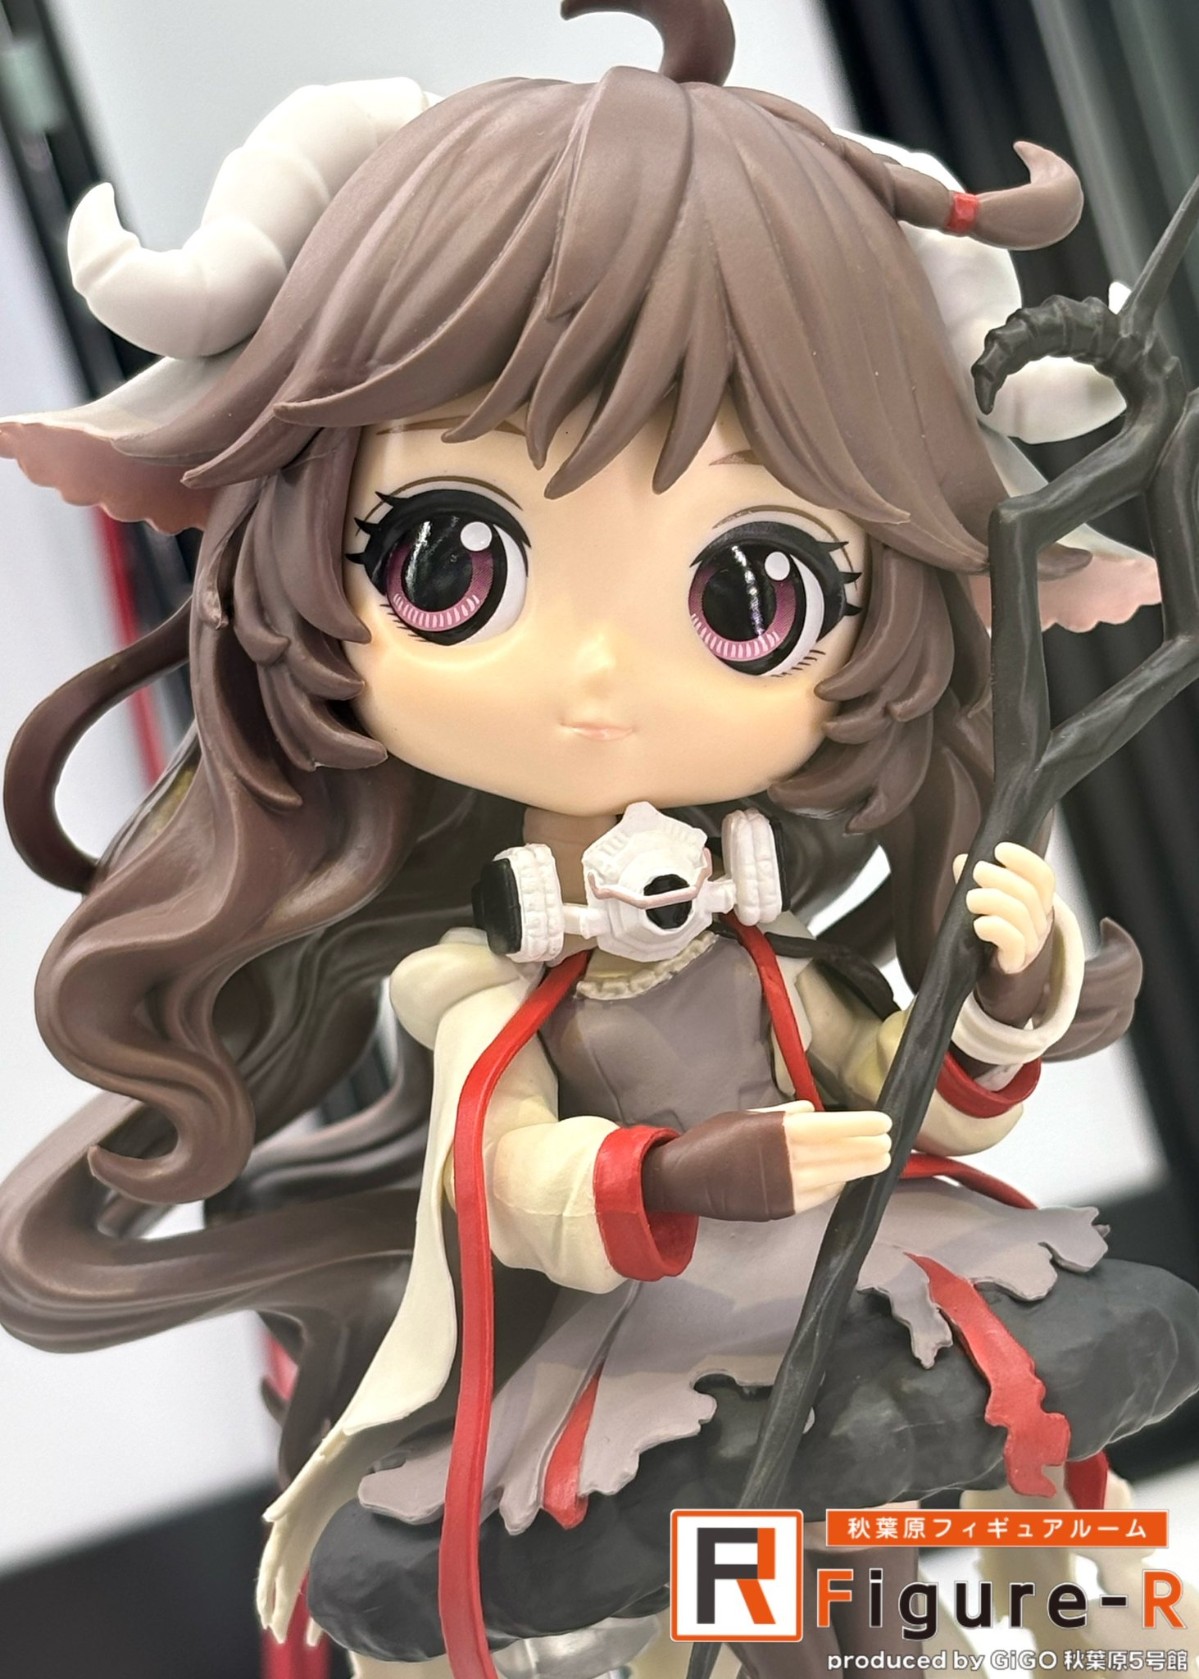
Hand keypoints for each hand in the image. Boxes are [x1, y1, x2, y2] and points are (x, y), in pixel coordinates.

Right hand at [641, 1102, 890, 1221]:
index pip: (830, 1128)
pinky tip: (845, 1179)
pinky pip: (817, 1196)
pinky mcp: (781, 1209)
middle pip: (838, 1154)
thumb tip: (811, 1111)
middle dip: (867, 1148)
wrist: (683, 1179)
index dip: (860, 1125)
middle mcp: (786, 1160)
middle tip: (890, 1143)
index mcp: (777, 1132)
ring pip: (834, 1177)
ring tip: (879, 1161)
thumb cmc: (712, 1140)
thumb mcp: (744, 1117)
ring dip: (858, 1169)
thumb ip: (780, 1116)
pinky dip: (833, 1186)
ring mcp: (785, 1188)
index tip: (884, 1122)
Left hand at [953, 842, 1053, 975]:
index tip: (1000, 849)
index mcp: (1038, 902)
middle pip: (1029, 893)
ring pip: (1020, 914)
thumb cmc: (993, 935)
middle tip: (977, 871)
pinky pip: (1014, 941)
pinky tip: (978, 925)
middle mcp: (1039, 921)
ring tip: (970, 898)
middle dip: (1001, 877)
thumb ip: (977, 882)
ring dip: (993, 900)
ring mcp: (1031, 943)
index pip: (1043, 877)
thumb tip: (962, 860)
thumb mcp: (986, 903)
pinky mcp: (1016, 961)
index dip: (1024, 860)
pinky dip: (995, 928)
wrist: (996, 977)